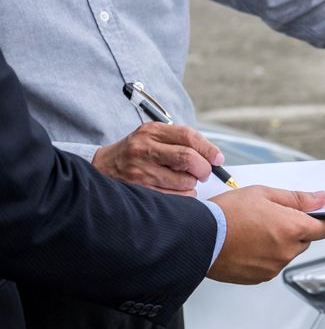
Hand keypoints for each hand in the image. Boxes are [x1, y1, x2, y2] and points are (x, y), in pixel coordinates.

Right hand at [92, 122, 223, 195]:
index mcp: (152, 131)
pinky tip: (175, 189)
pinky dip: (183, 195)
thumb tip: (214, 157)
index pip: (189, 136)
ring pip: (185, 182)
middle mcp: (145, 149)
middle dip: (204, 169)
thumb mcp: (154, 137)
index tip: (218, 159)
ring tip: (183, 180)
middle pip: (188, 158)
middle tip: (204, 173)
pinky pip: (176, 197)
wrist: (103, 167)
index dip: (209, 149)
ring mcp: (141, 171)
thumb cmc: (138, 152)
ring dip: (192, 184)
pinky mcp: (141, 190)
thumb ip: (182, 142)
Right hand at [207, 186, 324, 283]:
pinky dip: (265, 256)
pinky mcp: (260, 277)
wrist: (198, 237)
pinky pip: (272, 265)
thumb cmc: (226, 214)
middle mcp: (287, 251)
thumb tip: (320, 199)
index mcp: (292, 228)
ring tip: (253, 231)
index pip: (323, 229)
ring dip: (278, 244)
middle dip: (294, 230)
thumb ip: (297, 198)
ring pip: (287, 254)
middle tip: (270, 218)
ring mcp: (274, 267)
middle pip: (304, 241)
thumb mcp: (263, 194)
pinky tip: (247, 244)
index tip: (307, 215)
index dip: (316, 220)